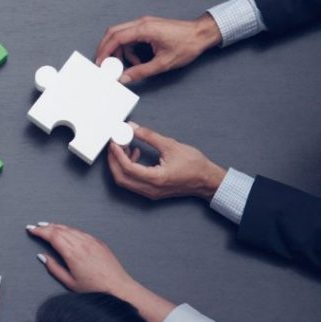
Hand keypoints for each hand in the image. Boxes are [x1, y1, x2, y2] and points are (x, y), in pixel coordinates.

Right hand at [28, 223, 174, 321]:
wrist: (118, 288)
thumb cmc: (95, 289)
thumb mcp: (69, 282)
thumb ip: (54, 268)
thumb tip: (42, 256)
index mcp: (72, 253)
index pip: (52, 235)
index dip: (40, 231)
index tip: (31, 229)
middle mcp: (82, 243)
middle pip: (59, 229)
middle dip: (45, 227)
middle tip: (35, 227)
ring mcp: (91, 241)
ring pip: (70, 228)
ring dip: (56, 226)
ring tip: (47, 226)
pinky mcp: (98, 242)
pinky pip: (80, 231)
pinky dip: (69, 229)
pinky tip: (65, 231)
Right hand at [96, 14, 222, 83]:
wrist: (201, 34)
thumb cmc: (187, 45)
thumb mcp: (163, 63)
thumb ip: (141, 71)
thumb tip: (124, 78)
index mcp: (144, 29)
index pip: (116, 37)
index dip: (105, 51)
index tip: (100, 62)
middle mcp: (142, 23)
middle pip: (114, 33)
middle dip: (106, 49)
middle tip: (104, 63)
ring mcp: (144, 24)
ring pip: (122, 36)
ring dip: (121, 52)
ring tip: (132, 66)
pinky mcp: (148, 27)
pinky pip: (131, 37)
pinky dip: (130, 50)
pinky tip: (139, 61)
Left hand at [107, 124, 225, 200]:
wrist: (207, 180)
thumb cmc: (194, 165)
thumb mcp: (170, 145)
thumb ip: (149, 136)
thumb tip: (132, 128)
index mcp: (156, 179)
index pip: (127, 168)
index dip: (117, 154)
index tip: (114, 142)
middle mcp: (150, 189)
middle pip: (121, 177)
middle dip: (114, 160)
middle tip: (114, 144)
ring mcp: (150, 192)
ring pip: (125, 181)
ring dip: (120, 164)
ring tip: (126, 147)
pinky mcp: (151, 191)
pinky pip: (133, 182)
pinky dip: (128, 169)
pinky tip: (135, 155)